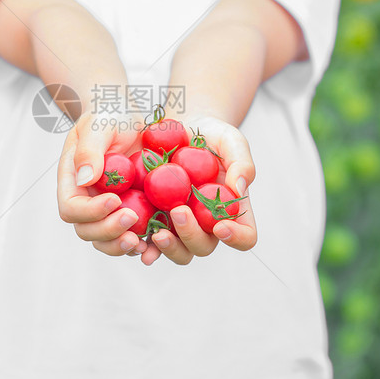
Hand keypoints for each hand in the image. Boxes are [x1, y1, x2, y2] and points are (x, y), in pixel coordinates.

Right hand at [57, 111, 147, 256]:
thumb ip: (89, 150)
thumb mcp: (99, 126)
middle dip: (108, 231)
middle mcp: (87, 200)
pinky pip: (133, 235)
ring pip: (107, 240)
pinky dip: (144, 244)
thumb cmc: (109, 115)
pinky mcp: (131, 212)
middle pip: (88, 230)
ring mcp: (108, 210)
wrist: (130, 116)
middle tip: (131, 220)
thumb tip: (86, 179)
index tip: (115, 200)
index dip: (90, 211)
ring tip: (142, 241)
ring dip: (122, 245)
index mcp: (73, 181)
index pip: (72, 208)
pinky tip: (157, 241)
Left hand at [139, 115, 257, 265]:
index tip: (220, 225)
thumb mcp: (230, 140)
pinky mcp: (155, 220)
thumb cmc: (210, 134)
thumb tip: (239, 190)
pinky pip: (149, 241)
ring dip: (168, 247)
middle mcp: (206, 225)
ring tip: (156, 232)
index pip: (245, 237)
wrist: (177, 127)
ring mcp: (179, 226)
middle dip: (191, 235)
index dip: (236, 238)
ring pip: (178, 252)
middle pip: (204, 247)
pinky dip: (143, 244)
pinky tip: (134, 237)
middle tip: (179, 210)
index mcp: (231, 211)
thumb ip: (241, 163)